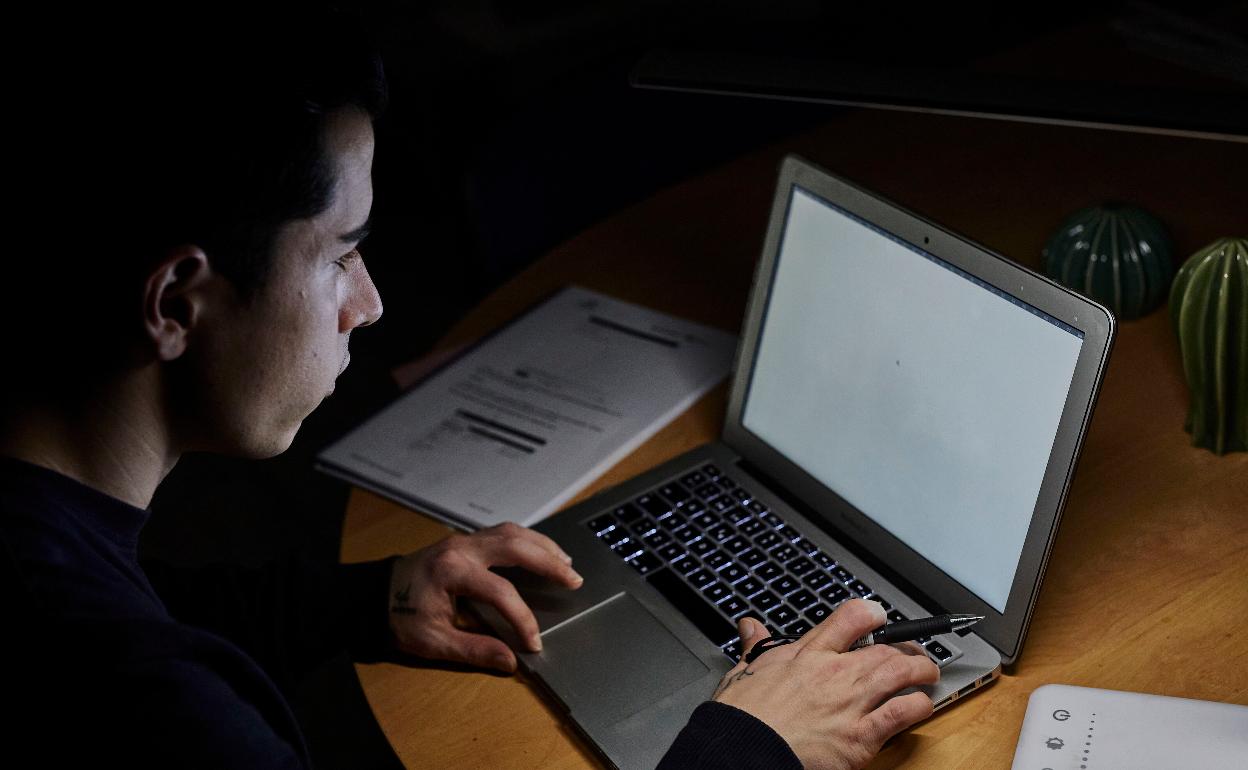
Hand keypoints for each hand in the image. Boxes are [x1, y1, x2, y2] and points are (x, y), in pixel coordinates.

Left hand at [386, 522, 582, 671]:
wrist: (370, 595)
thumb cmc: (398, 617)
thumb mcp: (432, 642)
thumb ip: (474, 650)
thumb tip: (510, 661)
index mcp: (453, 572)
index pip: (501, 592)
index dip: (523, 619)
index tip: (534, 643)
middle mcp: (461, 548)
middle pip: (515, 546)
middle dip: (548, 562)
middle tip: (574, 579)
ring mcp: (462, 540)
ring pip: (511, 532)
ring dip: (541, 545)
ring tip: (566, 561)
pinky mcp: (463, 541)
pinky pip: (502, 532)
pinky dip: (526, 540)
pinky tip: (539, 551)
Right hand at [712, 599, 938, 769]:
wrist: (744, 747)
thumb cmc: (743, 714)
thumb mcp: (745, 670)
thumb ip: (756, 646)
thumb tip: (750, 627)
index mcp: (808, 654)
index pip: (851, 617)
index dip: (873, 613)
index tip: (879, 618)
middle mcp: (835, 673)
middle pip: (886, 648)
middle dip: (906, 649)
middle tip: (912, 654)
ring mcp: (851, 704)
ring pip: (901, 674)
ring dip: (922, 671)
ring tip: (928, 675)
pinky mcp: (860, 737)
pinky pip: (902, 713)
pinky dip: (918, 706)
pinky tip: (920, 706)